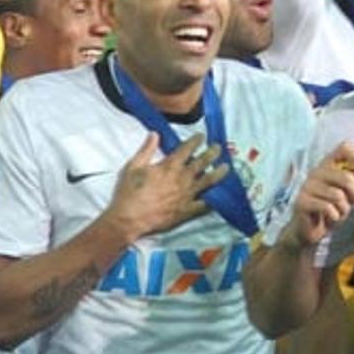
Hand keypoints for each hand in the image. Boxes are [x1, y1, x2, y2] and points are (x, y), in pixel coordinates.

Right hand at [103, 133, 228, 241]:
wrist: (127, 220)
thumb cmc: (128, 193)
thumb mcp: (132, 167)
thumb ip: (146, 149)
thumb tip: (155, 133)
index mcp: (170, 166)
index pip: (188, 148)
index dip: (196, 140)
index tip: (201, 136)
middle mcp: (183, 178)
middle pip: (203, 161)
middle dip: (213, 152)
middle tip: (218, 147)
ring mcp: (188, 195)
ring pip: (209, 180)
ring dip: (219, 172)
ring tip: (226, 167)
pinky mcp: (187, 210)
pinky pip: (205, 204)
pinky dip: (214, 199)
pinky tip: (220, 196)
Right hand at [283, 143, 353, 250]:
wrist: (311, 230)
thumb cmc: (332, 208)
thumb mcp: (349, 192)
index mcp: (329, 164)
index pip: (343, 148)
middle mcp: (316, 172)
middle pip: (346, 177)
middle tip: (353, 202)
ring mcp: (307, 186)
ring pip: (338, 195)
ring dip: (344, 208)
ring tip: (338, 212)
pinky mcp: (301, 202)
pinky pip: (327, 207)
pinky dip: (335, 216)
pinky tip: (330, 218)